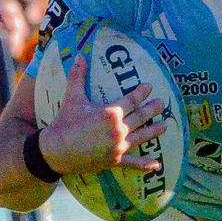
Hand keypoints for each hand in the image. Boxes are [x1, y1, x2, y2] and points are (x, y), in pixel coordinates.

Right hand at [39, 50, 169, 176]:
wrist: (56, 150)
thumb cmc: (65, 123)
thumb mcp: (72, 97)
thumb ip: (78, 76)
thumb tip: (80, 55)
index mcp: (111, 113)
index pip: (131, 100)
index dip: (141, 93)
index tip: (150, 87)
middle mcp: (118, 129)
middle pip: (140, 117)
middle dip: (153, 109)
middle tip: (163, 103)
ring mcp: (118, 147)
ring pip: (141, 137)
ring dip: (154, 131)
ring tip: (165, 125)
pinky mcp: (114, 161)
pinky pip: (133, 163)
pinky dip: (145, 164)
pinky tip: (156, 165)